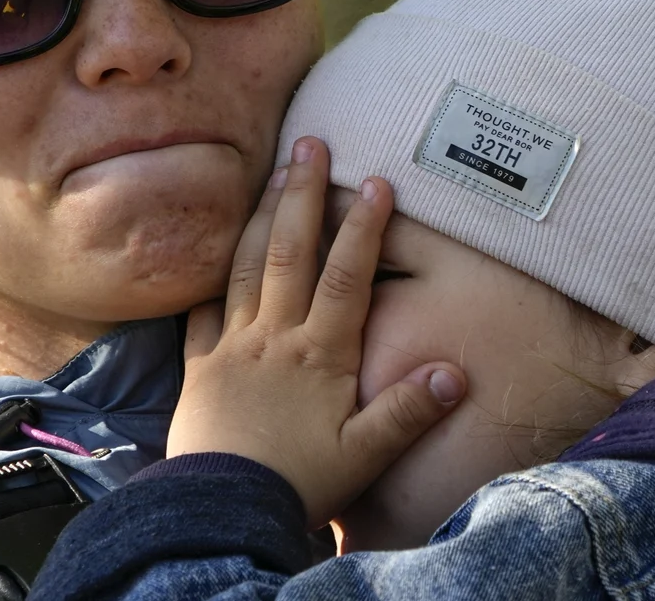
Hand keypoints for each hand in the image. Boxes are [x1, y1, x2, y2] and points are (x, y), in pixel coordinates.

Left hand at [167, 136, 467, 527]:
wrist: (223, 510)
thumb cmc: (299, 483)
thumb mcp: (364, 454)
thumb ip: (408, 410)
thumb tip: (454, 373)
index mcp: (320, 354)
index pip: (346, 275)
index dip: (362, 226)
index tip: (376, 181)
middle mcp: (275, 337)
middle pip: (290, 252)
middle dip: (303, 194)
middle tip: (310, 144)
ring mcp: (233, 346)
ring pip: (247, 266)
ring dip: (262, 216)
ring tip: (273, 175)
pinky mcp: (200, 365)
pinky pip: (202, 308)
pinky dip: (210, 274)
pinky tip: (215, 249)